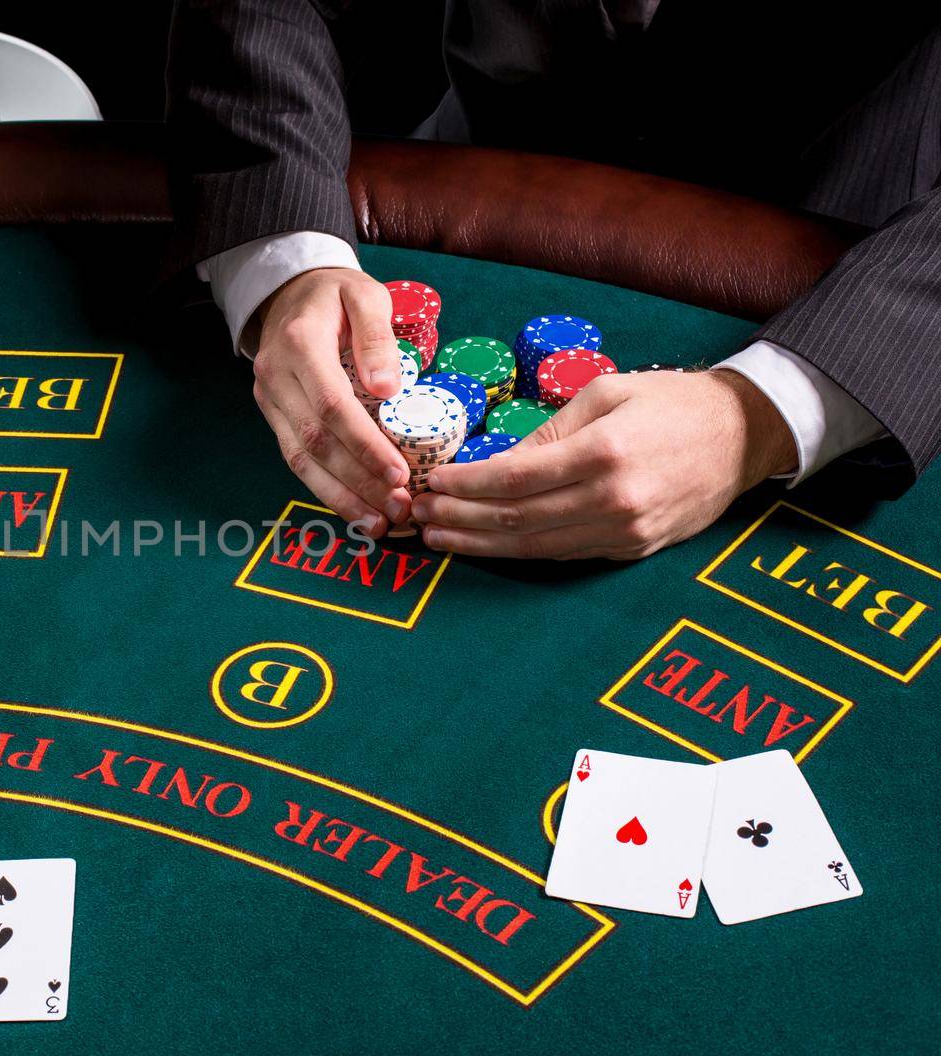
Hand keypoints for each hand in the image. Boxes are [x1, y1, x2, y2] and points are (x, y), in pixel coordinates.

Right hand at [251, 268, 412, 537]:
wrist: (287, 292)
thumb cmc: (334, 295)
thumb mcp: (365, 295)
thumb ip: (377, 337)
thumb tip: (388, 389)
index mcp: (300, 345)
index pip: (331, 406)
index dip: (365, 445)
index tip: (399, 474)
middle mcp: (276, 377)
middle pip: (315, 442)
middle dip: (358, 482)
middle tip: (398, 509)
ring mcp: (269, 400)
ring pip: (300, 460)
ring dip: (341, 497)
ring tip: (379, 524)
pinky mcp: (272, 415)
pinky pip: (296, 458)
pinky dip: (327, 489)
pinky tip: (356, 509)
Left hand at [411, 369, 797, 558]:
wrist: (745, 434)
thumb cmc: (673, 403)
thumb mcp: (607, 393)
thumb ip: (549, 431)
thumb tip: (496, 462)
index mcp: (605, 454)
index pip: (514, 477)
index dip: (466, 484)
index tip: (432, 481)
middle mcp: (614, 501)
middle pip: (516, 520)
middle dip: (460, 519)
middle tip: (418, 516)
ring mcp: (625, 532)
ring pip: (535, 547)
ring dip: (480, 545)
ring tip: (439, 537)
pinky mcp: (633, 549)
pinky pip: (564, 554)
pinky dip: (520, 551)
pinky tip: (488, 545)